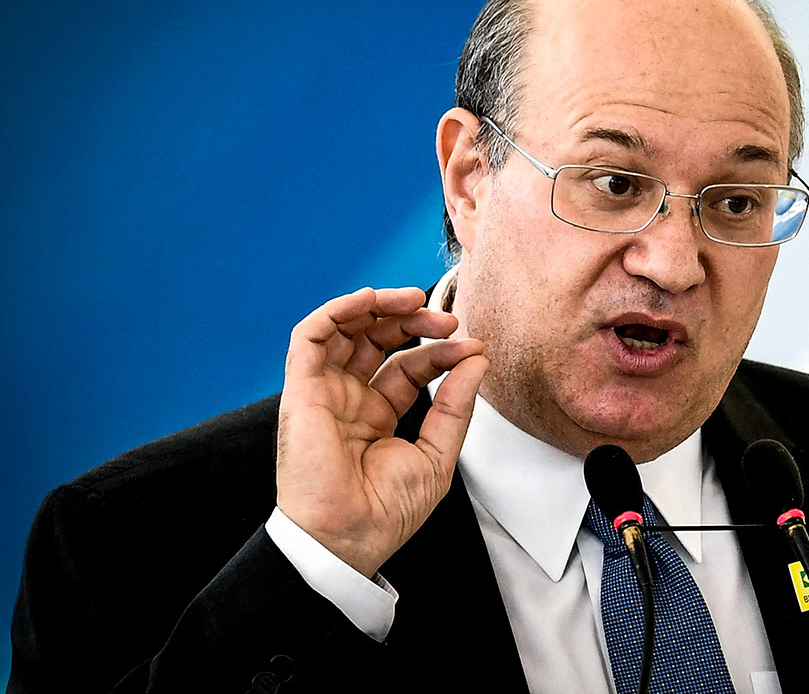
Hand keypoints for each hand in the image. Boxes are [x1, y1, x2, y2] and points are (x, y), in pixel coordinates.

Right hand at [275, 286, 487, 576]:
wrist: (347, 539)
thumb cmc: (385, 511)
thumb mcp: (437, 454)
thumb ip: (455, 405)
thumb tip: (477, 360)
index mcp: (377, 415)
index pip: (408, 366)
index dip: (440, 351)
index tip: (473, 347)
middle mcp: (349, 399)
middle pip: (378, 340)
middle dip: (413, 321)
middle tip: (449, 320)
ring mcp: (324, 392)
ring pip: (345, 329)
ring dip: (379, 306)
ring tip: (415, 300)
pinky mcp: (301, 390)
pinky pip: (310, 336)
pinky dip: (338, 310)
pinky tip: (371, 299)